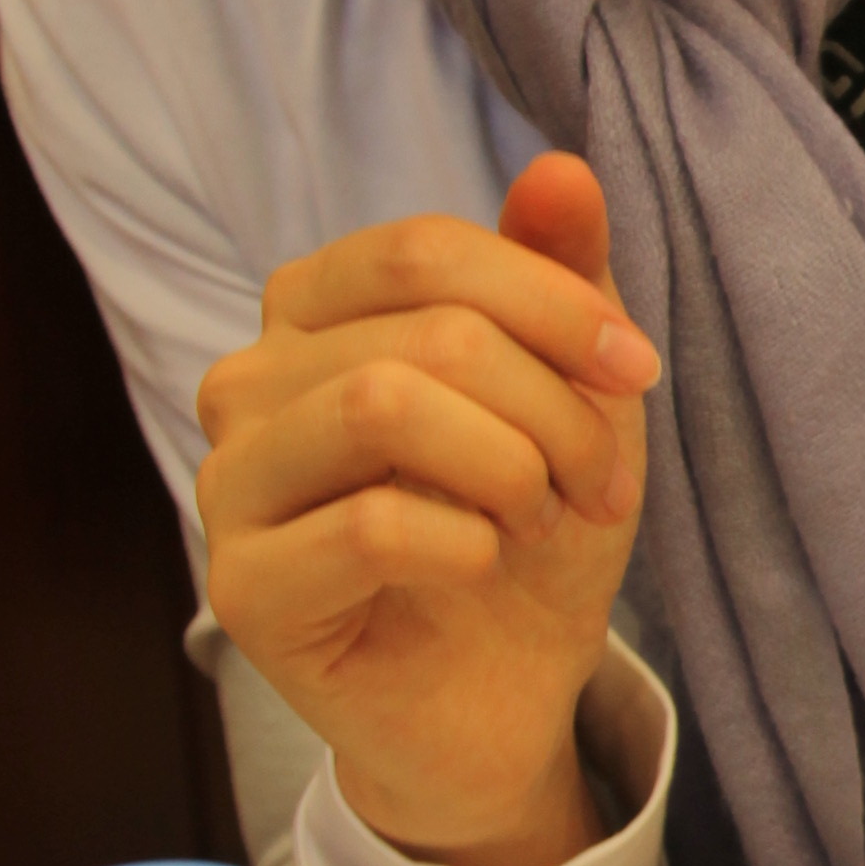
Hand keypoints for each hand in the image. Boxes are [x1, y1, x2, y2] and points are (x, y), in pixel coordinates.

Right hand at [195, 156, 657, 865]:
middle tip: (598, 480)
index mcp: (311, 311)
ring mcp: (229, 485)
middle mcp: (248, 382)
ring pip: (382, 406)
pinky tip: (482, 568)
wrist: (502, 696)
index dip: (550, 301)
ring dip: (507, 466)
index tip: (635, 367)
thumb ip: (558, 277)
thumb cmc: (522, 528)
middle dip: (550, 405)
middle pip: (423, 333)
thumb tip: (561, 170)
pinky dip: (465, 545)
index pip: (421, 249)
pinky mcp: (242, 590)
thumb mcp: (568, 391)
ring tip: (539, 517)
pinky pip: (367, 525)